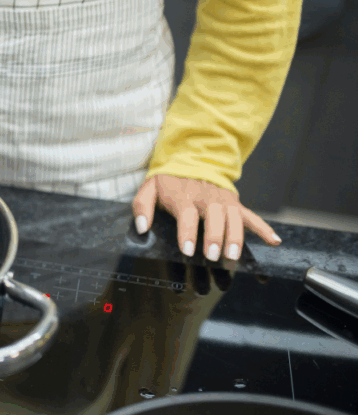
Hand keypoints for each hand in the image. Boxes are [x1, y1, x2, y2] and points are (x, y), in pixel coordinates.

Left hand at [131, 174, 281, 261]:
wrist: (191, 158)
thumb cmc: (168, 181)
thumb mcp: (148, 189)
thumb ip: (142, 207)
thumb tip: (141, 228)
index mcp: (183, 196)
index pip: (187, 215)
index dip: (187, 233)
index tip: (188, 250)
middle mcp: (206, 198)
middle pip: (214, 217)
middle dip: (215, 237)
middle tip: (214, 256)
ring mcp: (222, 200)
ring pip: (234, 218)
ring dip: (236, 237)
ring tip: (234, 256)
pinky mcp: (234, 203)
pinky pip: (251, 215)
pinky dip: (263, 228)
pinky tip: (274, 241)